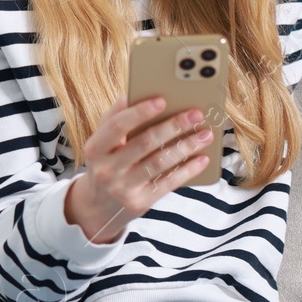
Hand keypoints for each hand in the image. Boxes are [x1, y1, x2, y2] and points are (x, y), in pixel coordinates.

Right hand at [65, 93, 215, 242]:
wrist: (99, 207)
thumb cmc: (107, 162)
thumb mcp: (103, 142)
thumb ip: (116, 118)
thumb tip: (135, 94)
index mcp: (96, 147)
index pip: (118, 125)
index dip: (140, 112)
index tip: (162, 99)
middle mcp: (107, 168)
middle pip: (145, 143)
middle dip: (173, 126)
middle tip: (196, 114)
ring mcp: (123, 187)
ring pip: (160, 162)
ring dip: (186, 146)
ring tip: (205, 134)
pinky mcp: (140, 202)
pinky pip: (168, 183)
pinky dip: (188, 170)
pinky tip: (202, 158)